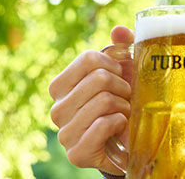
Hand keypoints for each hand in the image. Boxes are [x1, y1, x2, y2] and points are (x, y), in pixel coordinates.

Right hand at [48, 26, 133, 174]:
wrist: (127, 145)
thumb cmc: (122, 104)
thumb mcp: (123, 73)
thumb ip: (122, 48)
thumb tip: (118, 31)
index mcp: (60, 86)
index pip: (88, 58)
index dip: (113, 64)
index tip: (120, 76)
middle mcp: (57, 109)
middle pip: (99, 78)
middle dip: (122, 87)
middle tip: (125, 99)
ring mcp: (64, 133)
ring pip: (103, 101)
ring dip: (124, 106)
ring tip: (124, 114)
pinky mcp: (77, 153)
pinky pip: (104, 124)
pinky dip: (120, 123)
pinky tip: (120, 128)